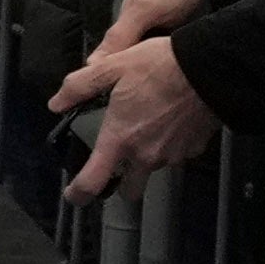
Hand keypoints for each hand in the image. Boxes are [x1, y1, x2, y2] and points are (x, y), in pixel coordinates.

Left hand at [56, 13, 221, 197]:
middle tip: (120, 160)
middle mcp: (145, 155)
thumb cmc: (158, 67)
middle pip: (130, 190)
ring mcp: (172, 156)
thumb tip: (56, 104)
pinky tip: (172, 120)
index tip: (74, 196)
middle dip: (122, 182)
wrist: (208, 68)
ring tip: (149, 124)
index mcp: (120, 138)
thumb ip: (80, 87)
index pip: (93, 182)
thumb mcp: (112, 67)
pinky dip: (170, 144)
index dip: (79, 194)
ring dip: (148, 156)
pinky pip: (176, 154)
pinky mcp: (194, 150)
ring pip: (154, 168)